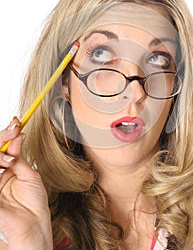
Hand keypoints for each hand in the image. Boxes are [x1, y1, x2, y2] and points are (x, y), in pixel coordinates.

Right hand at [0, 118, 52, 249]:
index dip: (8, 135)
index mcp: (6, 170)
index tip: (16, 122)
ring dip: (0, 154)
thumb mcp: (29, 175)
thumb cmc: (34, 203)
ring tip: (11, 158)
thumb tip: (18, 136)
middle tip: (14, 129)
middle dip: (3, 138)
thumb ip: (19, 157)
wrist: (34, 225)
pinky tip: (5, 163)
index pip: (3, 148)